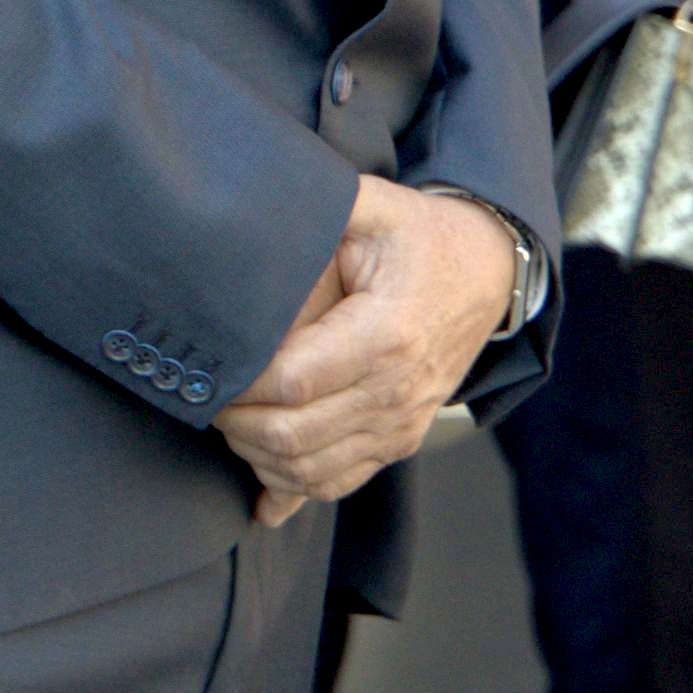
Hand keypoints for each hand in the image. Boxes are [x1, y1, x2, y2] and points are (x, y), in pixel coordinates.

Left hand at [215, 181, 519, 522]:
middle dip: (233, 422)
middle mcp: (396, 391)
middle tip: (205, 392)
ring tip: (228, 418)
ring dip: (254, 453)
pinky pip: (335, 484)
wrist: (487, 274)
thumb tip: (244, 220)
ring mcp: (400, 424)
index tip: (205, 365)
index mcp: (385, 334)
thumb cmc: (419, 238)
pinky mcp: (399, 441)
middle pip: (291, 435)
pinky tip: (258, 476)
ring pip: (308, 471)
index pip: (289, 382)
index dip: (236, 384)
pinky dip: (289, 485)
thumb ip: (313, 211)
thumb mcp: (371, 207)